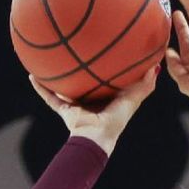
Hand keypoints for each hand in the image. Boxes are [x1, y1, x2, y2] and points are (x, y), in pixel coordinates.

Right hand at [29, 65, 158, 156]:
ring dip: (56, 77)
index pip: (105, 82)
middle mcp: (90, 101)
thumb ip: (144, 85)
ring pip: (63, 89)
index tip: (104, 53)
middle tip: (75, 51)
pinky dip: (40, 88)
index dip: (105, 70)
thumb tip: (156, 66)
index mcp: (106, 99)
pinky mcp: (64, 111)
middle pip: (83, 83)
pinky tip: (32, 75)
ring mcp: (76, 106)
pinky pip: (49, 97)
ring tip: (48, 59)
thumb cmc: (116, 120)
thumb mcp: (132, 99)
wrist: (96, 137)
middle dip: (79, 71)